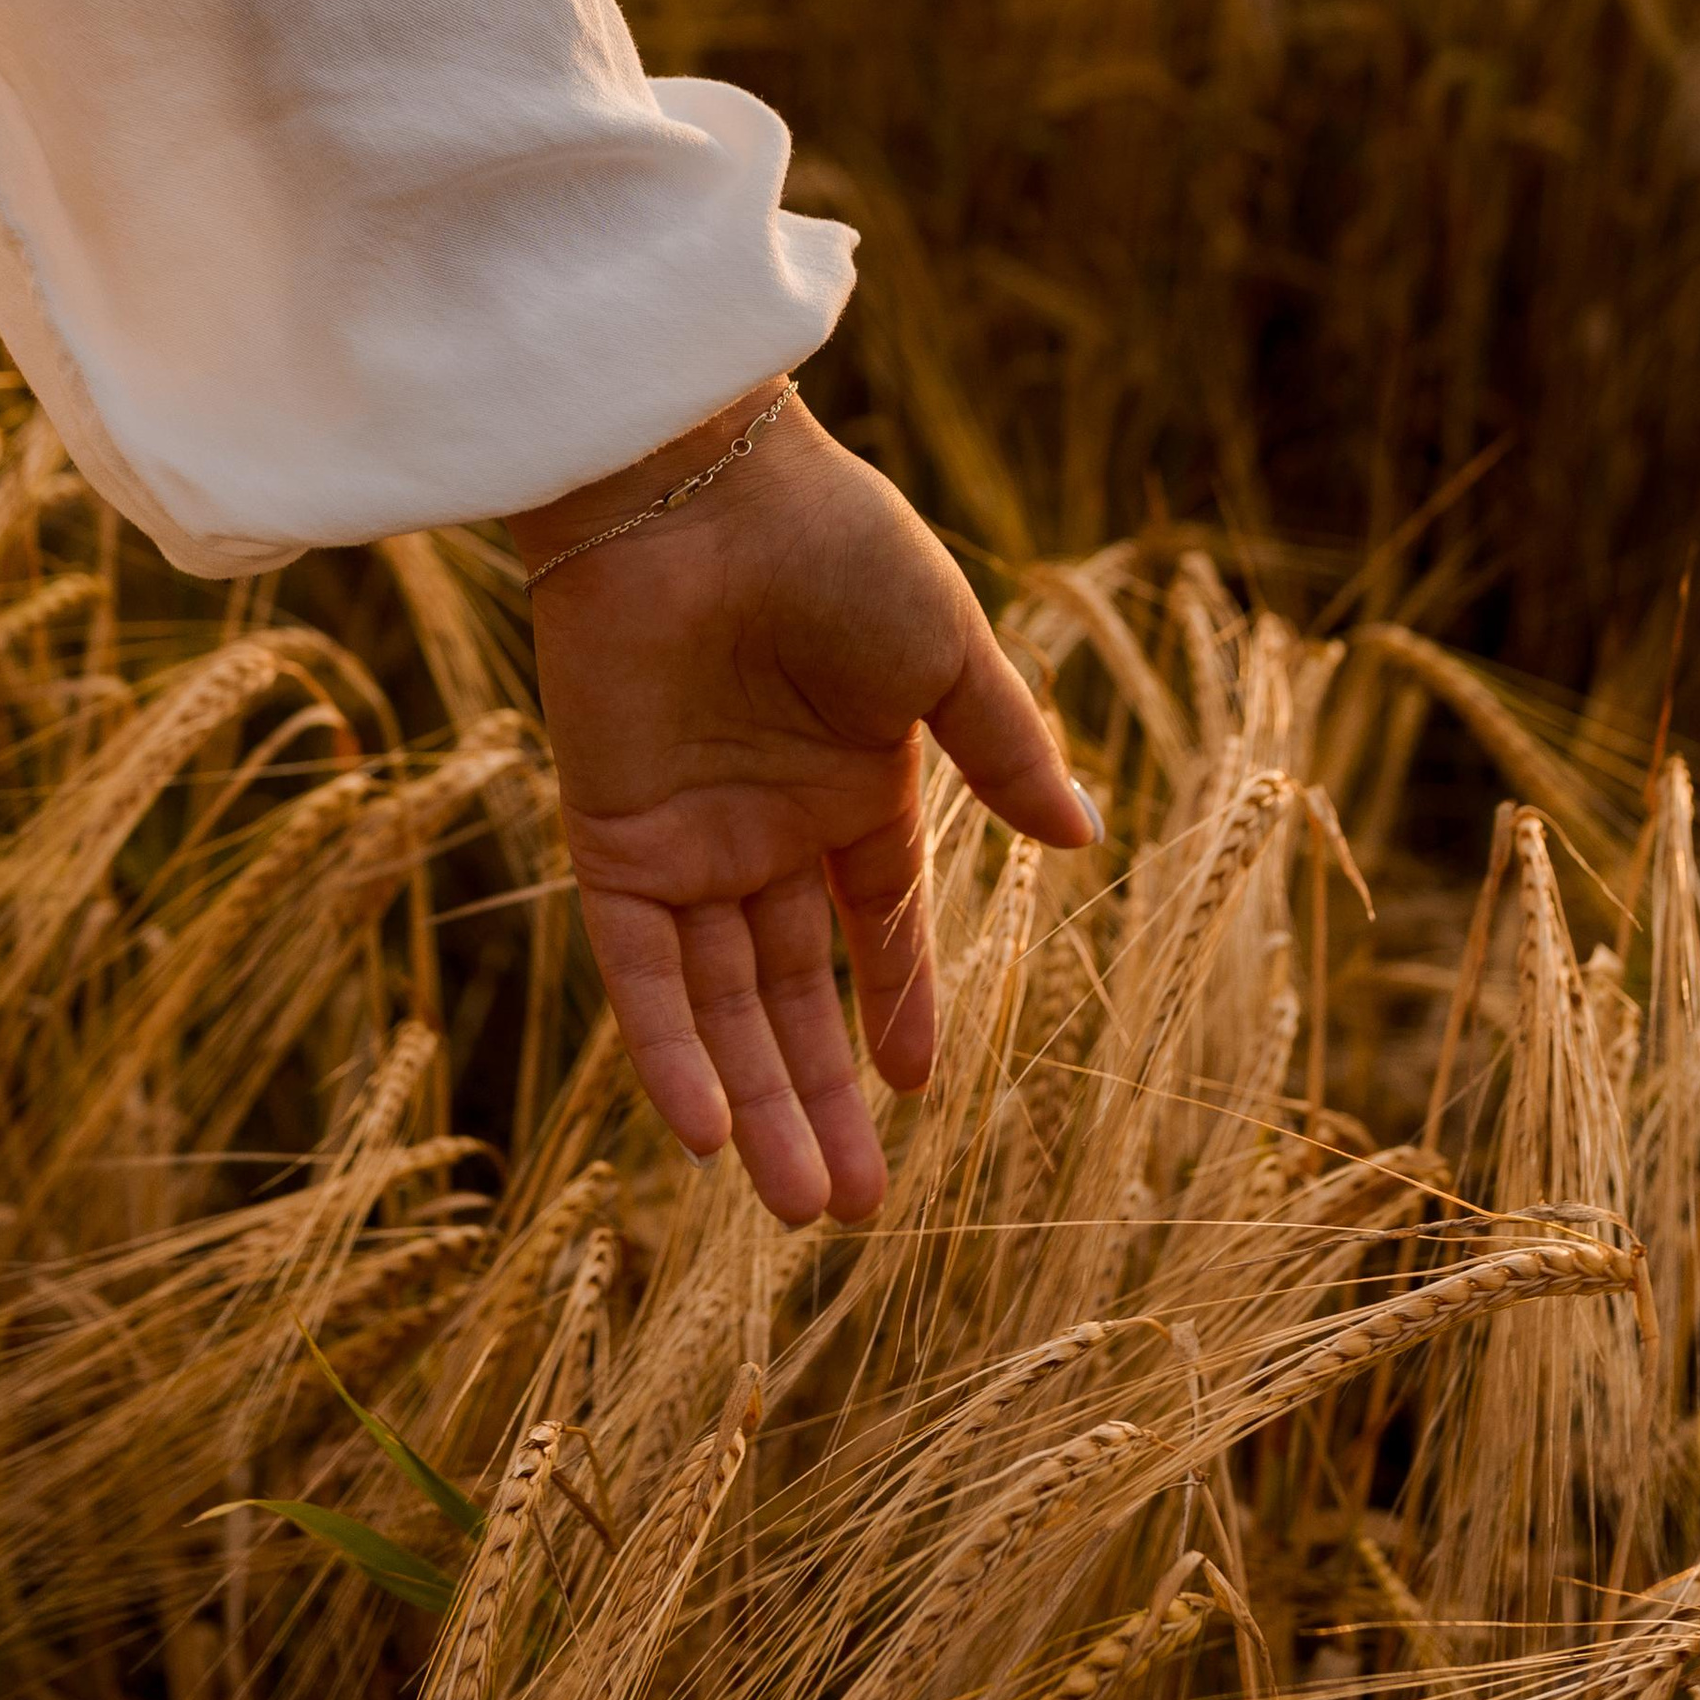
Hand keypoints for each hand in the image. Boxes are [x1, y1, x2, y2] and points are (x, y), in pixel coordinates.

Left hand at [505, 384, 1099, 1227]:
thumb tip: (1087, 839)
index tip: (916, 1094)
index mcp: (849, 786)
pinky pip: (641, 970)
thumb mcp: (942, 656)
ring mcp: (687, 839)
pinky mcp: (611, 836)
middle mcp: (763, 828)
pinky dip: (670, 1049)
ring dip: (757, 1106)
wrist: (693, 484)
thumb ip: (1002, 753)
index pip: (876, 929)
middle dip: (823, 1104)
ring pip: (722, 1007)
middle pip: (794, 997)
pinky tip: (709, 1131)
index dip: (897, 1010)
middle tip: (852, 1216)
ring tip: (801, 1207)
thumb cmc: (828, 544)